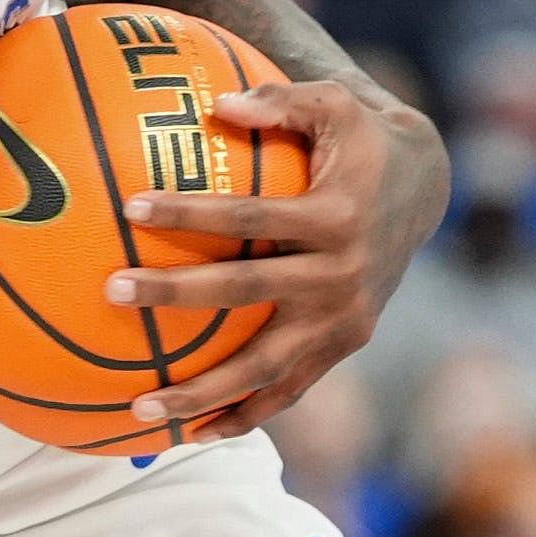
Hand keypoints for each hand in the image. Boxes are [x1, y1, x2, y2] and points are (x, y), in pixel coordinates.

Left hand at [107, 78, 447, 445]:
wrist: (424, 189)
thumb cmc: (361, 139)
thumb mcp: (332, 104)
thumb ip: (275, 101)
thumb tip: (216, 105)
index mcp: (335, 216)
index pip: (249, 217)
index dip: (191, 213)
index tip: (130, 208)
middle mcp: (341, 276)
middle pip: (246, 292)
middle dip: (176, 294)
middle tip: (111, 292)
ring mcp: (344, 321)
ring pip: (265, 368)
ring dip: (202, 392)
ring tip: (138, 408)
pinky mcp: (344, 346)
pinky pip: (289, 391)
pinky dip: (244, 416)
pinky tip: (192, 435)